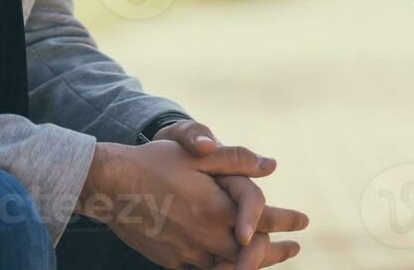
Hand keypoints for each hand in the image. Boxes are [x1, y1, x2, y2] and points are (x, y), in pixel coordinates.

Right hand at [152, 120, 308, 269]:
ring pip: (230, 268)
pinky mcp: (172, 262)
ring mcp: (188, 254)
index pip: (264, 221)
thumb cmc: (154, 163)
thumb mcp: (196, 155)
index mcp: (216, 209)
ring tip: (266, 259)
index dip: (287, 221)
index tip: (303, 221)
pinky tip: (229, 264)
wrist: (110, 187)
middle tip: (294, 248)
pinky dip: (224, 269)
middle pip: (253, 254)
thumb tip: (271, 166)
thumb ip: (235, 160)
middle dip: (277, 251)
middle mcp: (206, 237)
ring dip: (252, 264)